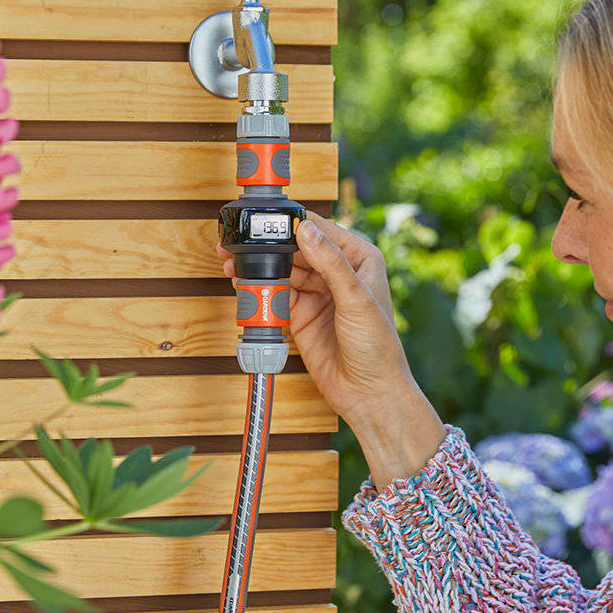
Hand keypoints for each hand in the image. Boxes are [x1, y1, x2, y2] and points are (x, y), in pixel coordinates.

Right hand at [218, 213, 444, 485]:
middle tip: (241, 242)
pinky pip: (277, 296)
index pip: (322, 230)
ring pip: (284, 271)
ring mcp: (318, 294)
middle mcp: (338, 272)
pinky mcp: (301, 315)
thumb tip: (306, 229)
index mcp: (360, 258)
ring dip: (261, 268)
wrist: (368, 393)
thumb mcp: (356, 299)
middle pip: (297, 249)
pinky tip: (245, 286)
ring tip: (235, 264)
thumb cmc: (378, 346)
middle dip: (270, 245)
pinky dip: (260, 291)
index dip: (295, 224)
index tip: (269, 219)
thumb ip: (330, 262)